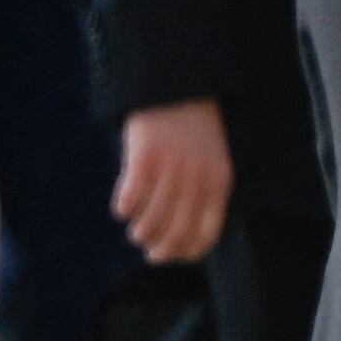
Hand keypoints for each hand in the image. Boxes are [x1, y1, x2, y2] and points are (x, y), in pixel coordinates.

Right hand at [112, 99, 232, 266]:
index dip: (186, 253)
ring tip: (136, 232)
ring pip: (152, 220)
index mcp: (218, 182)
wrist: (176, 84)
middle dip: (161, 250)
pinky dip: (124, 209)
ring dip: (141, 233)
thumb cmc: (193, 128)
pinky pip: (131, 197)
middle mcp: (196, 178)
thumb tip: (182, 233)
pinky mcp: (145, 156)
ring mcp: (170, 167)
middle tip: (150, 252)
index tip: (172, 256)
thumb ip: (204, 193)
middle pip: (177, 233)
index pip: (205, 234)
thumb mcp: (212, 160)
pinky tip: (122, 209)